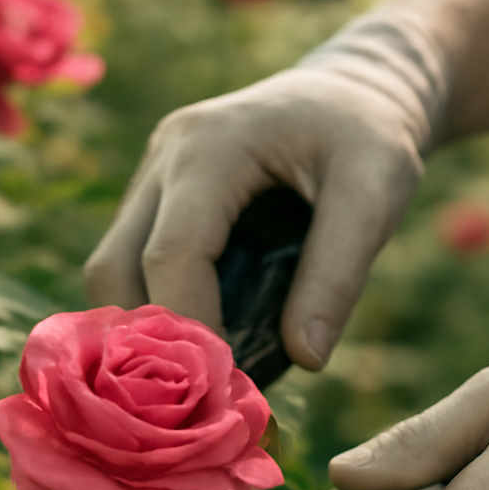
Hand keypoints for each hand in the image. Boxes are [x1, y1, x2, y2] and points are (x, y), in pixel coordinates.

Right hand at [83, 64, 425, 369]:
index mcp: (213, 145)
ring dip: (144, 332)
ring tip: (201, 385)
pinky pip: (133, 265)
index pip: (171, 253)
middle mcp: (166, 155)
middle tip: (201, 400)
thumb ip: (340, 274)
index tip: (224, 391)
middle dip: (145, 342)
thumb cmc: (370, 135)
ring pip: (110, 270)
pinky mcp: (158, 198)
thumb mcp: (377, 193)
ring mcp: (153, 174)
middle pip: (112, 267)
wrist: (354, 89)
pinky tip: (201, 353)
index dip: (189, 328)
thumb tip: (305, 361)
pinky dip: (157, 313)